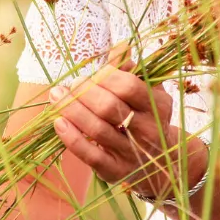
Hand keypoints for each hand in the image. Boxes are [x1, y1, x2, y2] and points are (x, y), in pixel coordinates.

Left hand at [50, 44, 184, 199]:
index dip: (105, 76)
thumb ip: (132, 71)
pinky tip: (59, 122)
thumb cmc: (147, 118)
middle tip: (71, 84)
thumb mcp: (148, 93)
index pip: (129, 86)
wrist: (163, 163)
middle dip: (84, 92)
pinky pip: (90, 155)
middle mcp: (148, 131)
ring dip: (71, 110)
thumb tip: (120, 46)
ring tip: (56, 96)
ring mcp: (132, 154)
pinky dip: (71, 138)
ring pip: (97, 130)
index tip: (92, 74)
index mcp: (157, 106)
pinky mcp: (116, 172)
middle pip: (109, 107)